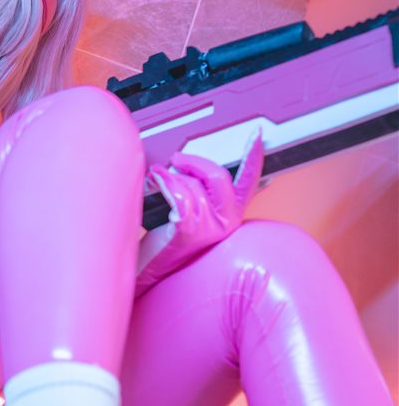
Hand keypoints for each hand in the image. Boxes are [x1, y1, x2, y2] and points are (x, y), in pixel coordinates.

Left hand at [135, 131, 263, 296]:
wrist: (149, 269)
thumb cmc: (166, 241)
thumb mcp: (191, 214)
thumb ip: (201, 193)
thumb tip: (194, 165)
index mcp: (231, 215)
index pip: (248, 182)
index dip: (253, 158)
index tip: (256, 136)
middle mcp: (227, 222)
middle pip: (217, 175)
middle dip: (193, 162)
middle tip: (176, 160)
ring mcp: (210, 228)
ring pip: (191, 185)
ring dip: (169, 177)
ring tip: (157, 181)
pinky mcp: (190, 231)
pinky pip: (179, 194)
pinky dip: (163, 182)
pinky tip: (154, 181)